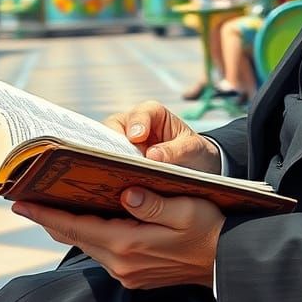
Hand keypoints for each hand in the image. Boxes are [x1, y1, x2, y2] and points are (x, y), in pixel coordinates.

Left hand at [12, 188, 223, 289]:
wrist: (225, 262)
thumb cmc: (208, 229)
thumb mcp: (185, 209)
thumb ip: (152, 203)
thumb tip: (125, 192)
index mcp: (129, 243)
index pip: (76, 227)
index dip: (46, 214)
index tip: (20, 203)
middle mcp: (121, 263)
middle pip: (75, 236)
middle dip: (51, 218)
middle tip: (27, 197)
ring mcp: (126, 272)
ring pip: (86, 244)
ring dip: (68, 226)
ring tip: (50, 205)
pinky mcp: (133, 275)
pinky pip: (101, 251)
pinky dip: (87, 234)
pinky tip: (85, 220)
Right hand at [105, 101, 220, 173]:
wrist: (194, 168)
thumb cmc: (193, 152)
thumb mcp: (192, 149)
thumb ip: (176, 150)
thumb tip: (152, 157)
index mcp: (152, 114)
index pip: (140, 114)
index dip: (137, 124)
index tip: (138, 136)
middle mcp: (132, 126)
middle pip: (114, 130)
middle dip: (116, 147)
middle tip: (120, 163)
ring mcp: (122, 145)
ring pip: (107, 150)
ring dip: (110, 163)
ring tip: (116, 178)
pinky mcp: (118, 162)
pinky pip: (108, 166)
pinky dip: (110, 175)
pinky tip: (115, 188)